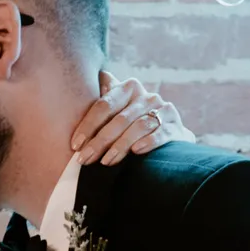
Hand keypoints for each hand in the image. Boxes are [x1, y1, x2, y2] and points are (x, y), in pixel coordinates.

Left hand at [69, 72, 188, 166]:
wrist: (169, 135)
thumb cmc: (134, 124)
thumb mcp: (118, 110)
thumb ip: (103, 102)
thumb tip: (83, 90)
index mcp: (128, 88)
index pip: (104, 105)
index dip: (88, 125)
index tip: (75, 145)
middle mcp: (146, 96)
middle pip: (119, 119)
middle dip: (99, 141)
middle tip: (85, 159)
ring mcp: (163, 110)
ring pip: (138, 127)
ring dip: (120, 146)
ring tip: (106, 162)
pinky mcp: (175, 126)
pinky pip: (160, 133)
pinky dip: (148, 142)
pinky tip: (136, 152)